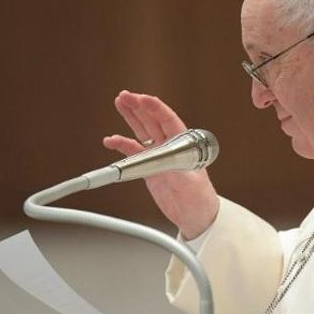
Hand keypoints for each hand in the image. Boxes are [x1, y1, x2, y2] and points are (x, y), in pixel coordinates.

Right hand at [103, 90, 218, 238]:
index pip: (169, 121)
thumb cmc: (201, 199)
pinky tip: (112, 140)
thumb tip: (163, 162)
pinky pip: (134, 154)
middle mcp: (171, 148)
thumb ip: (177, 172)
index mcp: (184, 146)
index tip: (143, 98)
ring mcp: (159, 157)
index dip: (156, 108)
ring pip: (142, 132)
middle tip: (125, 96)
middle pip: (153, 121)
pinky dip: (123, 146)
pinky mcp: (149, 169)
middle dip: (139, 107)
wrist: (196, 218)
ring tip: (120, 103)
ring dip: (131, 118)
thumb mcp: (192, 185)